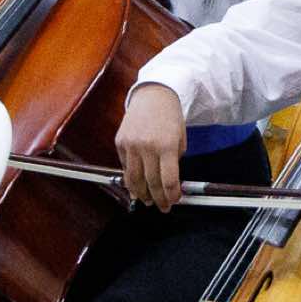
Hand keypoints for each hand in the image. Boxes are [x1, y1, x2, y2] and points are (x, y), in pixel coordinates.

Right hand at [116, 84, 186, 211]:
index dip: (172, 195)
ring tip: (148, 201)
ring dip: (141, 194)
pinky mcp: (120, 142)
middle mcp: (147, 146)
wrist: (153, 94)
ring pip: (134, 179)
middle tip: (163, 207)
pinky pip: (125, 167)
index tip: (175, 201)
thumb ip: (175, 161)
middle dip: (158, 199)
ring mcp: (131, 145)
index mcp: (166, 145)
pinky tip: (135, 187)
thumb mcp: (180, 138)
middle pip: (151, 183)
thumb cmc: (169, 116)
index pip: (168, 180)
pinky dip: (131, 179)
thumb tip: (169, 183)